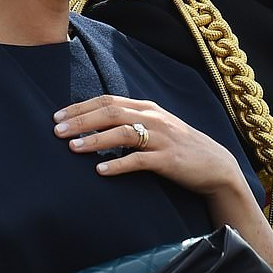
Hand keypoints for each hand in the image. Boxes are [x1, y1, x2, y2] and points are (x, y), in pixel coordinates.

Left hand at [53, 95, 245, 197]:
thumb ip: (131, 121)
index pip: (108, 101)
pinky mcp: (168, 160)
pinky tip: (101, 171)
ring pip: (123, 133)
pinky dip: (118, 165)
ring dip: (95, 140)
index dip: (81, 107)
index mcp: (147, 108)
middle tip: (57, 130)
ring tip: (73, 148)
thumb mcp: (156, 127)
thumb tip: (95, 123)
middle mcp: (153, 118)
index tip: (58, 116)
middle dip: (81, 121)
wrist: (215, 165)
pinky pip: (139, 160)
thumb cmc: (179, 147)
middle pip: (111, 113)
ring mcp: (162, 138)